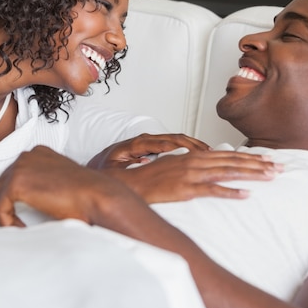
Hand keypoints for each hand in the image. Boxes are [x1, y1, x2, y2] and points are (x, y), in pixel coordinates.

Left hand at [0, 145, 139, 226]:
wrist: (95, 196)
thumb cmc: (86, 194)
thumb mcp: (61, 181)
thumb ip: (45, 182)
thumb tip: (34, 197)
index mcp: (40, 153)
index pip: (14, 171)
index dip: (9, 191)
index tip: (8, 206)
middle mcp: (28, 156)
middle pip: (2, 181)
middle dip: (2, 201)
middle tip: (5, 218)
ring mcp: (21, 167)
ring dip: (5, 213)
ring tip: (16, 225)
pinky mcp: (16, 183)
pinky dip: (5, 220)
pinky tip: (18, 227)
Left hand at [87, 133, 210, 168]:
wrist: (99, 165)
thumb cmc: (106, 168)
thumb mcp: (115, 168)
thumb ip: (129, 164)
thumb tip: (145, 161)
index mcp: (136, 143)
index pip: (161, 142)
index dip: (179, 147)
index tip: (192, 152)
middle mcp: (145, 139)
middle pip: (173, 138)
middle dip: (192, 145)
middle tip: (208, 152)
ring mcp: (151, 141)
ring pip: (177, 139)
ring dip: (193, 145)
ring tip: (209, 151)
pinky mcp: (154, 145)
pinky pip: (175, 143)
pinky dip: (189, 147)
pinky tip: (199, 152)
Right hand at [103, 149, 282, 202]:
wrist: (131, 184)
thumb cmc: (152, 177)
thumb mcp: (176, 166)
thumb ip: (194, 165)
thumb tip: (210, 166)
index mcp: (195, 156)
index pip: (228, 155)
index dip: (250, 157)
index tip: (268, 159)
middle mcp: (196, 162)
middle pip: (233, 161)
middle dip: (258, 164)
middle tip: (279, 167)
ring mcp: (191, 175)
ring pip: (228, 172)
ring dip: (251, 174)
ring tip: (270, 176)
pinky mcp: (186, 189)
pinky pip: (212, 190)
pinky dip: (230, 192)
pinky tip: (246, 195)